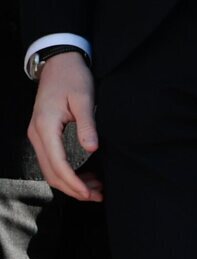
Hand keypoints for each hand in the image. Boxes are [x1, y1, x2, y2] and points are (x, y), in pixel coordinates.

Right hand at [27, 52, 101, 202]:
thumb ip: (87, 125)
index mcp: (45, 127)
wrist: (59, 62)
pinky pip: (51, 160)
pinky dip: (66, 172)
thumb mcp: (84, 98)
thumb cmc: (72, 77)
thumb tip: (92, 149)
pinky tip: (83, 176)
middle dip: (73, 188)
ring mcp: (37, 135)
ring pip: (50, 169)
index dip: (74, 183)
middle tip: (97, 196)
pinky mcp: (42, 134)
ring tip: (94, 189)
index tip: (90, 193)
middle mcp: (37, 134)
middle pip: (51, 173)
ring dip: (70, 182)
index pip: (58, 164)